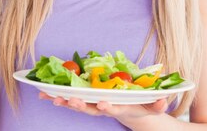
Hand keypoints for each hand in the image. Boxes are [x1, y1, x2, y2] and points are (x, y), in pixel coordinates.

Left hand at [39, 92, 167, 124]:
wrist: (131, 114)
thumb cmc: (142, 106)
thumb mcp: (152, 106)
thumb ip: (158, 104)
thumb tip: (163, 100)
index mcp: (120, 108)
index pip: (113, 109)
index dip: (108, 108)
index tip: (103, 105)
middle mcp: (104, 109)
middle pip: (90, 110)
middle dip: (80, 106)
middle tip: (69, 101)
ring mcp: (93, 105)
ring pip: (77, 105)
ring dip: (64, 102)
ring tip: (50, 98)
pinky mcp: (86, 100)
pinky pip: (70, 99)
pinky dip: (57, 96)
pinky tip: (43, 92)